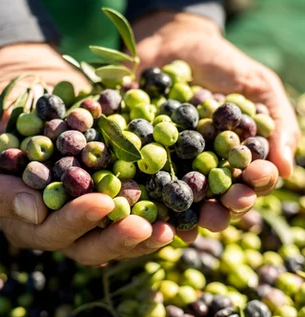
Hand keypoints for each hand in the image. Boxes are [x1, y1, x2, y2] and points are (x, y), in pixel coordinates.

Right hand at [0, 43, 175, 265]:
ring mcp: (91, 208)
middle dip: (118, 238)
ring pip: (118, 233)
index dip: (76, 222)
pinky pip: (139, 205)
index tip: (101, 202)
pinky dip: (160, 208)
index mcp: (30, 219)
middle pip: (91, 244)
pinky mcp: (115, 189)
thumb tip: (33, 214)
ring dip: (146, 233)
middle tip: (147, 227)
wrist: (33, 92)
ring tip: (171, 226)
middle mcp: (62, 222)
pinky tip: (181, 207)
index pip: (53, 233)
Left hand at [132, 12, 299, 240]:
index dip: (250, 189)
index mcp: (233, 158)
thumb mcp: (256, 85)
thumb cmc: (221, 64)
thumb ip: (275, 122)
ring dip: (179, 215)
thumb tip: (286, 169)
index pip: (247, 183)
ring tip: (180, 227)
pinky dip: (140, 191)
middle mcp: (202, 168)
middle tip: (214, 217)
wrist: (172, 44)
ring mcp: (170, 165)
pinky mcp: (140, 156)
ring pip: (177, 198)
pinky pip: (140, 178)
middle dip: (216, 212)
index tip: (248, 188)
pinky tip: (140, 205)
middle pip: (212, 200)